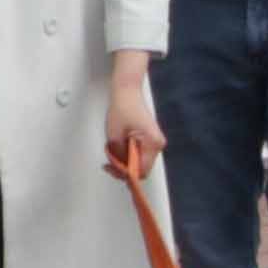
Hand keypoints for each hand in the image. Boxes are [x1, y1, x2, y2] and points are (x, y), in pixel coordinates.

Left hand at [103, 62, 164, 183]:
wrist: (127, 93)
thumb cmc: (122, 109)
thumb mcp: (114, 136)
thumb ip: (118, 156)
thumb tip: (120, 169)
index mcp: (153, 143)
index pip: (142, 171)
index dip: (126, 174)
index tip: (112, 169)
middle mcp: (158, 145)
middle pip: (142, 168)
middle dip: (124, 168)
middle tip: (109, 162)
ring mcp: (155, 143)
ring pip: (140, 162)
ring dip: (125, 161)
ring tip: (113, 150)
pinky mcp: (150, 140)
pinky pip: (139, 155)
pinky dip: (128, 155)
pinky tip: (120, 147)